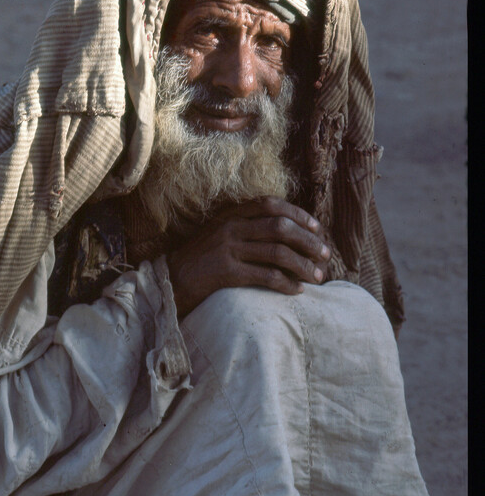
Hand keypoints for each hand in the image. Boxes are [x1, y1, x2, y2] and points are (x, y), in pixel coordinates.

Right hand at [166, 196, 331, 318]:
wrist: (171, 279)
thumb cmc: (201, 257)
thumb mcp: (220, 232)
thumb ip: (245, 225)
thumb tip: (286, 230)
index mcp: (231, 214)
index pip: (270, 204)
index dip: (298, 213)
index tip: (316, 227)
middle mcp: (231, 228)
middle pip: (280, 227)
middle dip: (308, 241)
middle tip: (325, 254)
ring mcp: (228, 249)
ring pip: (278, 253)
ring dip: (303, 265)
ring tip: (317, 276)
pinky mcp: (227, 273)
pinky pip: (265, 276)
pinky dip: (286, 284)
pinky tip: (296, 291)